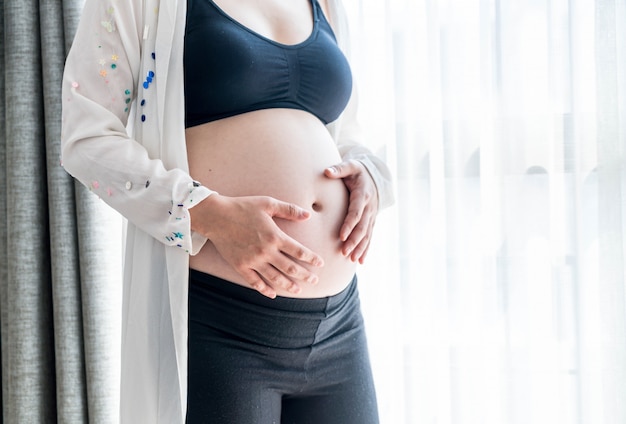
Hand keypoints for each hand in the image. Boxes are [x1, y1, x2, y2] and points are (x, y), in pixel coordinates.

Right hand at [190, 194, 323, 297]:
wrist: (216, 216)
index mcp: (275, 236)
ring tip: (298, 291)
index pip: (299, 251)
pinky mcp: (240, 266)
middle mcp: (266, 251)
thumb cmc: (242, 207)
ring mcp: (253, 260)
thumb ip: (289, 210)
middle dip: (304, 275)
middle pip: (290, 267)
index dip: (311, 259)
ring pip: (274, 277)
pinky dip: (264, 289)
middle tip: (314, 281)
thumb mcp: (268, 203)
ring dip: (288, 285)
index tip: (320, 264)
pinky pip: (255, 282)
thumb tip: (308, 215)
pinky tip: (272, 294)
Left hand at [324, 159, 378, 263]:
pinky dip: (366, 249)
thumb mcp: (349, 166)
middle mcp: (369, 207)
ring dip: (360, 248)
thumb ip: (339, 169)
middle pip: (362, 227)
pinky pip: (369, 237)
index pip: (356, 213)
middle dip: (354, 241)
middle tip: (345, 252)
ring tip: (352, 259)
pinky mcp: (371, 221)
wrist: (373, 176)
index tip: (341, 236)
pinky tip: (360, 261)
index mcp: (362, 195)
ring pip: (367, 235)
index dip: (349, 225)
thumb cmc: (356, 172)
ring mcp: (372, 216)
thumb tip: (327, 171)